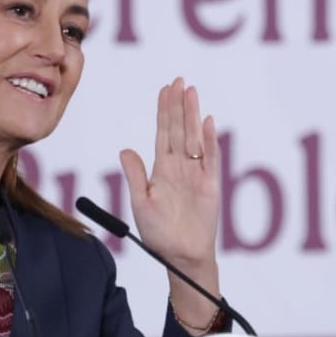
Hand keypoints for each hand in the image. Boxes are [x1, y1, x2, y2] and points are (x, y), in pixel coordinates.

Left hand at [120, 77, 221, 329]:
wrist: (180, 256)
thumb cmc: (159, 234)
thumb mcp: (141, 202)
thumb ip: (135, 175)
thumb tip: (125, 150)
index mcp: (162, 169)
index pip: (163, 133)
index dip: (164, 111)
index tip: (165, 89)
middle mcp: (180, 167)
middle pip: (179, 129)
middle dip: (178, 105)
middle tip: (178, 80)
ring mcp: (196, 174)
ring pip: (195, 138)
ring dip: (192, 115)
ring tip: (191, 92)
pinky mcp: (210, 185)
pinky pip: (210, 158)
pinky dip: (209, 140)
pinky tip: (206, 122)